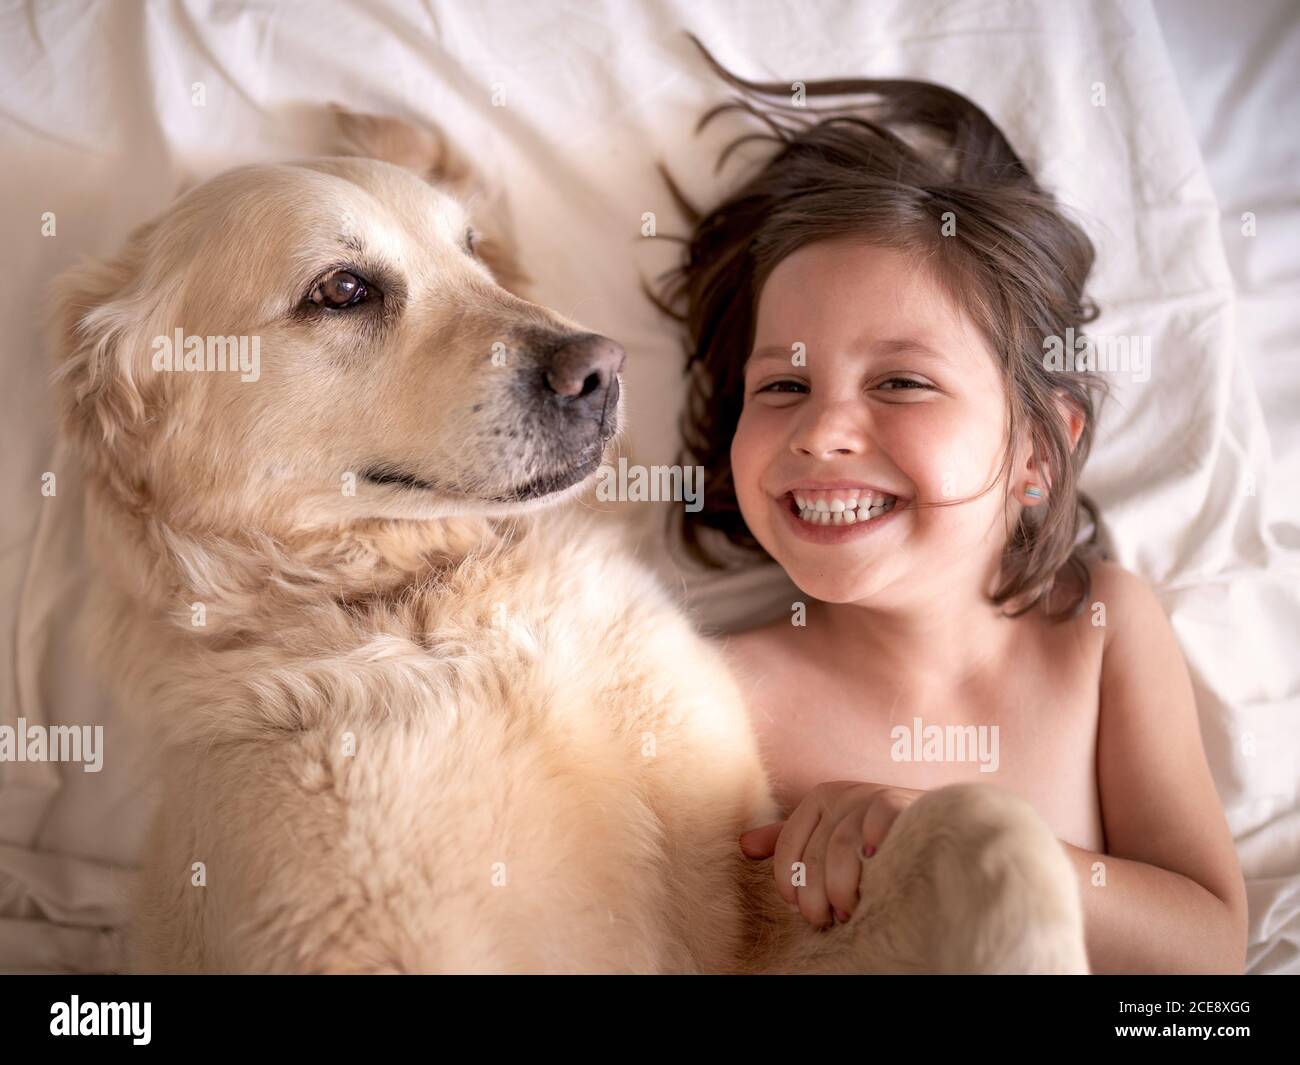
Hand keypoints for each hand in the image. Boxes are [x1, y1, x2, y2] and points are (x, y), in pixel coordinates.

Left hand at [738, 781, 924, 928]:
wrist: (933, 824)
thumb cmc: (872, 836)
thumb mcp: (830, 833)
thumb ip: (789, 839)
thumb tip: (744, 846)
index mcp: (819, 799)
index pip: (787, 844)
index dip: (787, 881)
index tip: (796, 909)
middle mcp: (841, 793)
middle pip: (814, 852)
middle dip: (814, 895)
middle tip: (824, 921)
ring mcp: (870, 796)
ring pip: (841, 847)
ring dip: (842, 887)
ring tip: (848, 913)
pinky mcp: (900, 802)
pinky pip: (879, 820)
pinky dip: (873, 843)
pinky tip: (873, 866)